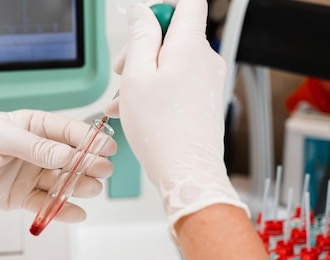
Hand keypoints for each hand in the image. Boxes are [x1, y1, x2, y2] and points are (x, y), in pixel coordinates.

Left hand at [0, 110, 115, 229]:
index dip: (89, 139)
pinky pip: (46, 203)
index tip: (107, 146)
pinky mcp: (22, 197)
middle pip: (70, 158)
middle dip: (88, 163)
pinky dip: (61, 210)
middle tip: (103, 170)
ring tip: (90, 189)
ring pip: (62, 182)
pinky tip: (76, 213)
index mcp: (32, 126)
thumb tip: (67, 155)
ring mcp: (30, 174)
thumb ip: (36, 148)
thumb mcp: (2, 137)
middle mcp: (36, 151)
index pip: (67, 131)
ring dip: (78, 186)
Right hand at [105, 0, 247, 233]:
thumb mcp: (137, 75)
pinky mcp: (203, 101)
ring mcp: (207, 82)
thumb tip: (141, 10)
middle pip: (173, 34)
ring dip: (143, 75)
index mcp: (190, 46)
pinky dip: (154, 91)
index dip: (160, 8)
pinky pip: (177, 83)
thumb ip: (139, 35)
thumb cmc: (162, 131)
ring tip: (121, 100)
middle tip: (121, 70)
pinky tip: (134, 111)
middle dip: (142, 47)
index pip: (187, 3)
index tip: (140, 25)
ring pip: (171, 63)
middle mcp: (206, 60)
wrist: (186, 172)